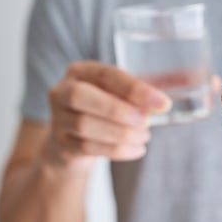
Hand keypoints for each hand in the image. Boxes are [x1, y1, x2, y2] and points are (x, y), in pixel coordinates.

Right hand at [44, 61, 171, 174]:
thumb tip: (164, 102)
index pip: (107, 74)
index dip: (135, 89)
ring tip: (144, 136)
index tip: (163, 103)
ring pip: (84, 124)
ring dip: (121, 133)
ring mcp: (57, 118)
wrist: (73, 143)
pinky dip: (117, 150)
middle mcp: (62, 91)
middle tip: (146, 121)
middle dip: (118, 110)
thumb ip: (140, 94)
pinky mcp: (60, 144)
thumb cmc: (103, 110)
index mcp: (81, 71)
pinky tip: (137, 149)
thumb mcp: (118, 95)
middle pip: (81, 96)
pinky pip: (87, 147)